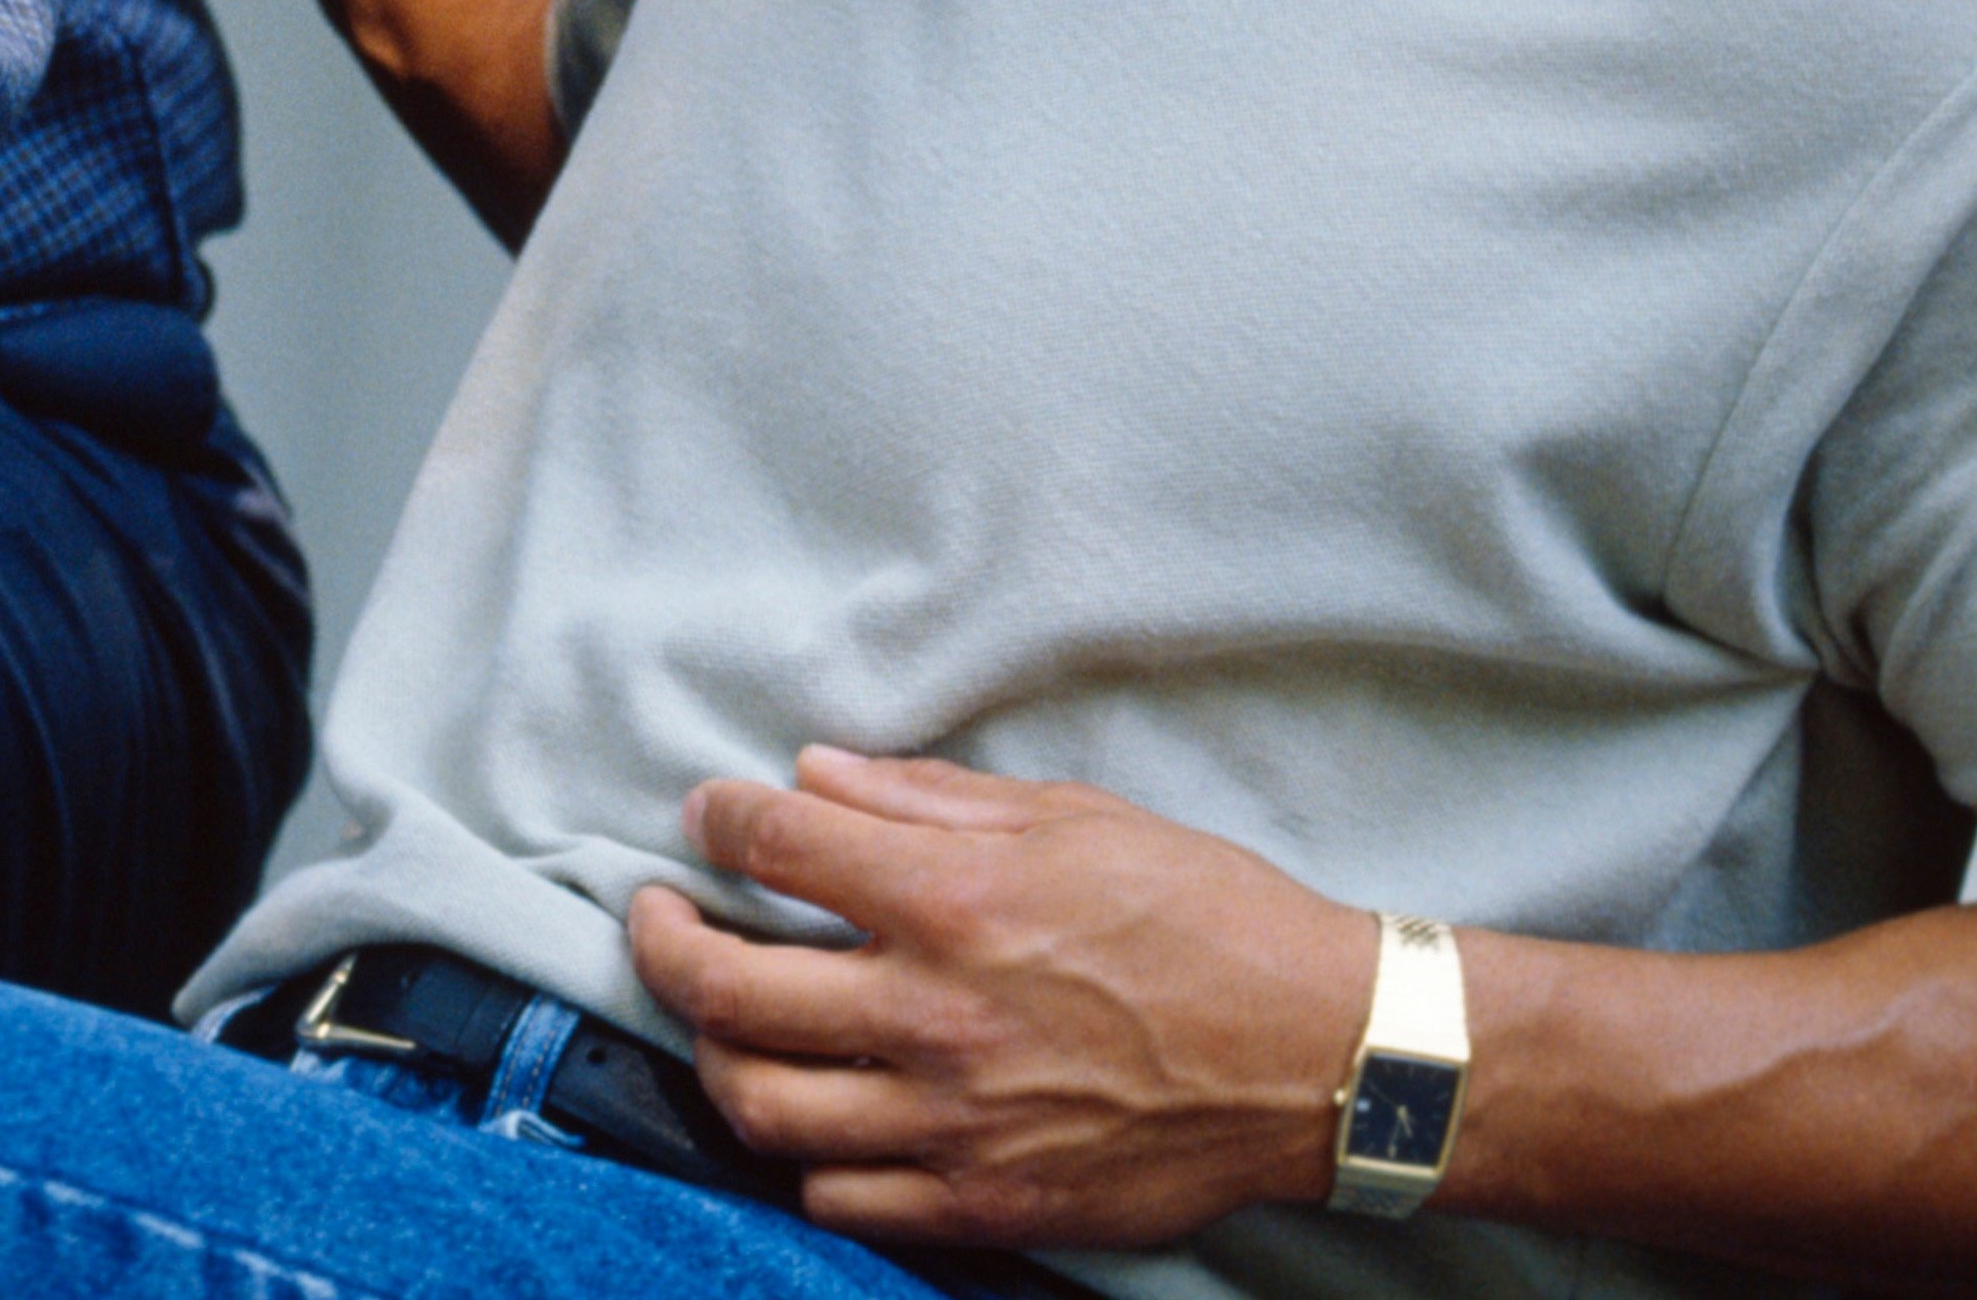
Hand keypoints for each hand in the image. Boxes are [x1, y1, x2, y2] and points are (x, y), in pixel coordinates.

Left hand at [625, 746, 1373, 1251]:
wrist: (1321, 1057)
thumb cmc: (1210, 918)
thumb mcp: (1074, 820)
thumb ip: (927, 800)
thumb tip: (815, 772)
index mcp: (955, 902)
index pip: (772, 845)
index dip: (718, 818)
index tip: (710, 814)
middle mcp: (934, 1015)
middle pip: (722, 986)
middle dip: (661, 939)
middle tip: (655, 914)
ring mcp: (951, 1122)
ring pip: (756, 1102)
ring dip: (711, 1053)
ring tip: (716, 1018)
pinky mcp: (984, 1204)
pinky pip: (836, 1194)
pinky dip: (802, 1154)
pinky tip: (811, 1113)